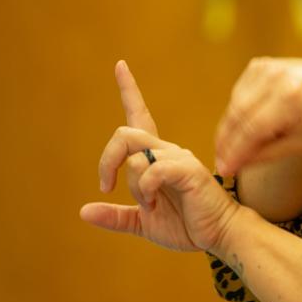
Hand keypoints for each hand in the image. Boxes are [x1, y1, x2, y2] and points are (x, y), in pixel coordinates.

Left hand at [80, 61, 240, 252]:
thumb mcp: (143, 223)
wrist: (218, 235)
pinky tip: (154, 203)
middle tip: (106, 187)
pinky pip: (153, 169)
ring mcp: (179, 158)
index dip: (128, 90)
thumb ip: (116, 216)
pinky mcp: (189, 170)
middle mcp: (168, 151)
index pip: (140, 115)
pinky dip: (146, 189)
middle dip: (107, 161)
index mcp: (157, 158)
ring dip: (133, 185)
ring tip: (149, 204)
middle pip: (124, 133)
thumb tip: (84, 211)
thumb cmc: (187, 225)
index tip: (120, 65)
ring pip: (136, 154)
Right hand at [214, 57, 301, 175]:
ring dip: (227, 128)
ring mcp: (267, 67)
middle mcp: (277, 78)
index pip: (253, 129)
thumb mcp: (300, 144)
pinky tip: (242, 127)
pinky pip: (238, 93)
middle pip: (238, 115)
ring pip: (234, 104)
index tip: (224, 170)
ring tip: (228, 150)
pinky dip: (236, 112)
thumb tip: (230, 164)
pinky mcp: (259, 64)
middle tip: (220, 163)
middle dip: (225, 142)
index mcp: (292, 99)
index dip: (234, 151)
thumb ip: (265, 154)